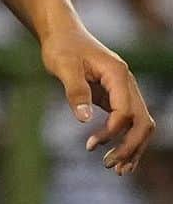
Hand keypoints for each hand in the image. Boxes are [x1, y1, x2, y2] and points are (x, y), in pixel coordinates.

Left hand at [41, 26, 154, 174]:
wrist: (61, 33)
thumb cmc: (61, 46)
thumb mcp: (63, 64)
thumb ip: (75, 90)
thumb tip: (84, 119)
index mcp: (118, 74)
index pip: (125, 111)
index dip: (112, 132)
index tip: (91, 145)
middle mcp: (127, 83)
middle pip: (142, 122)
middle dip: (129, 146)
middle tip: (109, 166)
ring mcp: (124, 90)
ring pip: (141, 125)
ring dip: (132, 148)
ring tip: (117, 170)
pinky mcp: (117, 97)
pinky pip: (129, 123)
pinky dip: (127, 140)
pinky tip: (118, 159)